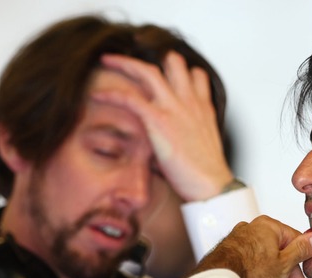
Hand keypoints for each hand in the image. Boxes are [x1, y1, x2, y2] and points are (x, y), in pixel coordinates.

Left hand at [92, 52, 231, 201]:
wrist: (213, 185)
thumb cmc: (206, 175)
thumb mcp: (200, 147)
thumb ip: (184, 136)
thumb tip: (164, 149)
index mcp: (202, 107)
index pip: (194, 74)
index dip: (179, 70)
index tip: (163, 72)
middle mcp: (189, 101)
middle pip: (172, 62)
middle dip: (152, 57)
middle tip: (129, 60)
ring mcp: (175, 108)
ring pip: (148, 71)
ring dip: (125, 63)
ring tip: (108, 62)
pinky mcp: (159, 120)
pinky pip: (129, 98)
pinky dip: (111, 94)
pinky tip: (98, 95)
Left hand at [191, 216, 311, 277]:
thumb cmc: (250, 270)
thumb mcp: (285, 263)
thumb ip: (303, 251)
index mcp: (269, 227)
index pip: (295, 242)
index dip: (305, 263)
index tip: (310, 276)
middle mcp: (253, 231)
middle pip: (280, 255)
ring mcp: (239, 244)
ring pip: (265, 264)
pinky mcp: (229, 258)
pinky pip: (250, 270)